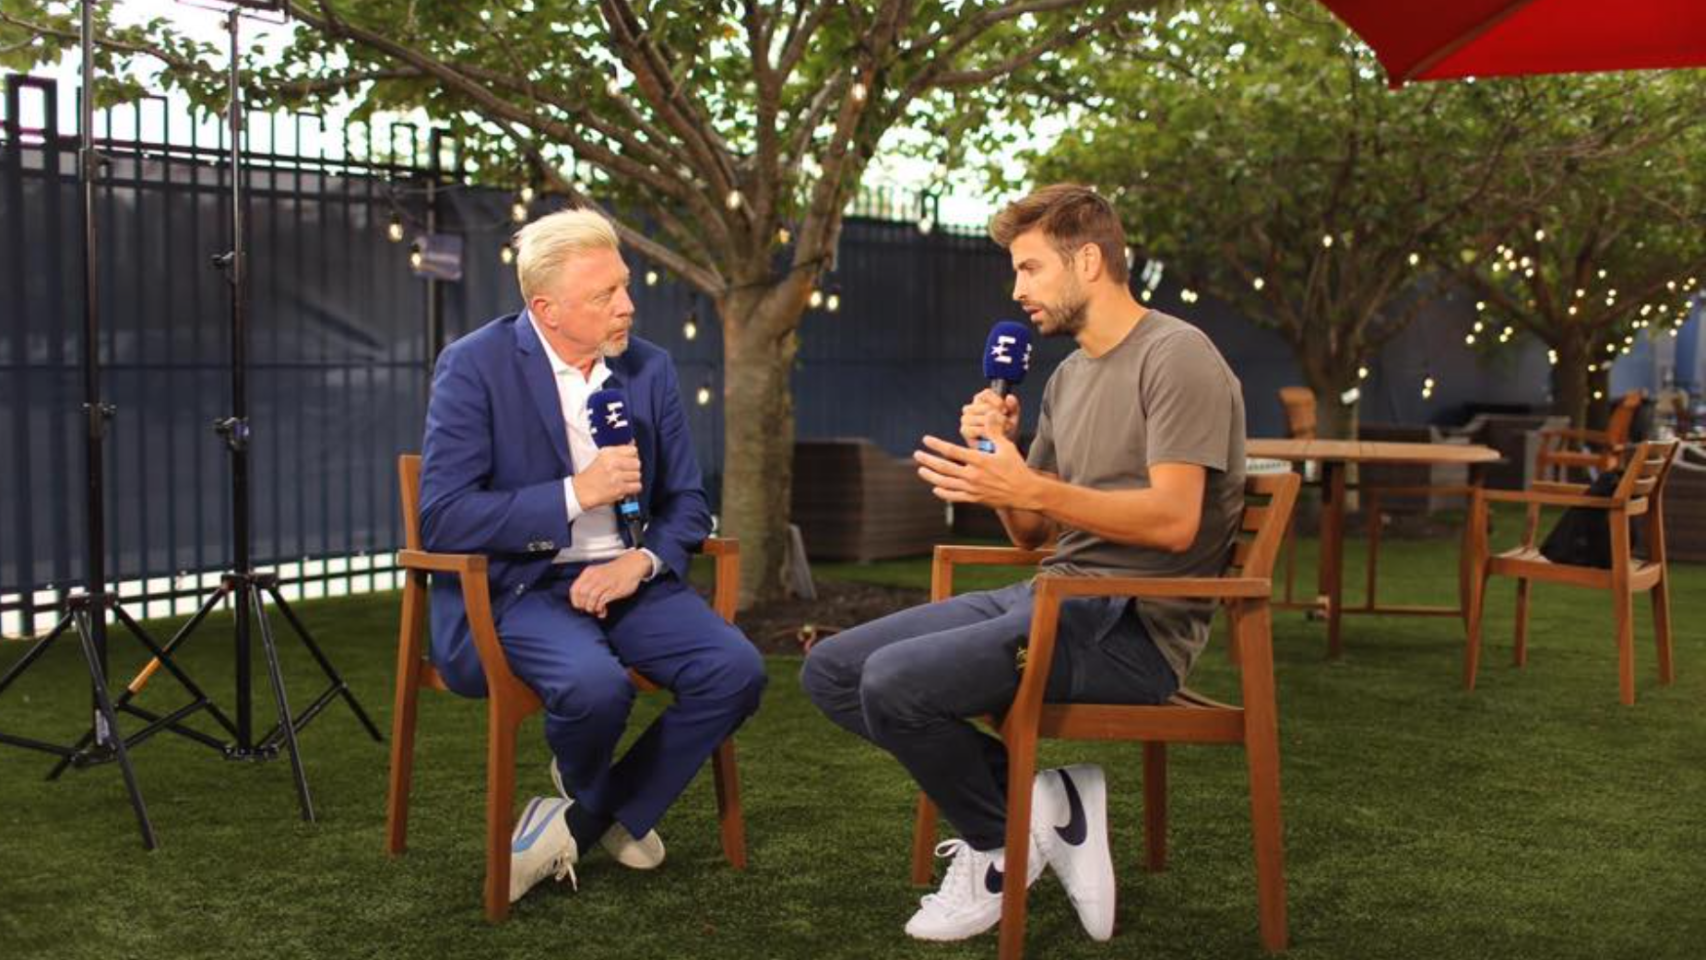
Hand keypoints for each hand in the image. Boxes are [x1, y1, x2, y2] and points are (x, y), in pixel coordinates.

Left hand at [568, 550, 650, 617]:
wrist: (632, 565)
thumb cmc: (615, 572)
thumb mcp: (598, 573)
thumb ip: (589, 586)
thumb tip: (584, 603)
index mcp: (589, 573)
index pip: (574, 589)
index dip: (575, 601)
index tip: (580, 606)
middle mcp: (595, 577)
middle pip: (581, 594)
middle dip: (583, 606)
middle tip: (589, 609)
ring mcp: (605, 582)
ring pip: (591, 598)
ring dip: (592, 608)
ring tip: (596, 610)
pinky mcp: (614, 589)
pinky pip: (602, 601)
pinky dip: (600, 609)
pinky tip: (603, 611)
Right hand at [572, 444, 640, 509]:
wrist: (582, 491)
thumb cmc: (591, 476)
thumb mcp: (602, 457)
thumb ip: (618, 451)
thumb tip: (633, 443)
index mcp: (608, 453)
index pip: (632, 450)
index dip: (633, 456)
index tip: (630, 460)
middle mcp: (613, 463)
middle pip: (637, 463)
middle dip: (633, 468)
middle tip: (626, 472)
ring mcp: (617, 476)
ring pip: (638, 475)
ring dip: (633, 479)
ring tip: (624, 480)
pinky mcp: (619, 488)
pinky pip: (637, 486)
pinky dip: (633, 488)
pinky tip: (626, 487)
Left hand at [914, 432, 1039, 509]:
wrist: (1024, 492)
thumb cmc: (1016, 467)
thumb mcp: (1006, 446)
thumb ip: (994, 431)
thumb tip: (990, 413)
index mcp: (979, 460)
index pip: (952, 451)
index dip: (936, 445)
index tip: (926, 440)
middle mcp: (973, 475)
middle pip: (944, 467)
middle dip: (928, 460)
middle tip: (917, 455)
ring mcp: (972, 488)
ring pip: (945, 483)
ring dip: (931, 476)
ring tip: (921, 470)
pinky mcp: (974, 499)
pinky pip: (954, 496)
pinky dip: (943, 493)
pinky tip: (936, 489)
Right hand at [959, 389, 1019, 448]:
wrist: (1000, 449)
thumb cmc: (1004, 430)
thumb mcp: (1012, 417)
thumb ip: (1013, 406)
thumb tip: (1009, 397)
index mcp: (981, 400)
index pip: (986, 393)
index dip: (997, 401)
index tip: (1005, 410)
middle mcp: (971, 407)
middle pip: (985, 407)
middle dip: (998, 417)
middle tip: (1006, 425)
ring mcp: (966, 418)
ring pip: (980, 418)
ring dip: (993, 426)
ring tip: (1001, 432)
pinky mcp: (964, 430)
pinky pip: (974, 429)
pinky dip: (985, 433)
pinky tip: (991, 437)